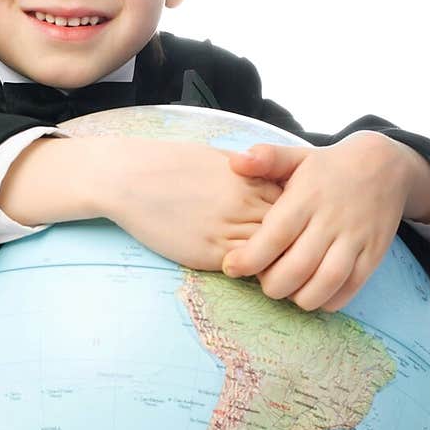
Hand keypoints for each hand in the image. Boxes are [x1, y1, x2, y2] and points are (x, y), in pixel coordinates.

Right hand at [99, 138, 283, 270]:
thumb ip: (250, 175)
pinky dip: (255, 270)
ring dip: (278, 261)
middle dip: (295, 242)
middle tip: (297, 253)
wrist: (131, 178)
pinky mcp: (209, 253)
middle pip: (290, 232)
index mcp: (250, 179)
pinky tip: (253, 269)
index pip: (294, 204)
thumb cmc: (172, 163)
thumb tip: (270, 187)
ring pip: (272, 254)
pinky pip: (246, 268)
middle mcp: (244, 204)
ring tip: (280, 267)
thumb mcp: (220, 159)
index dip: (298, 217)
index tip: (298, 226)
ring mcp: (227, 230)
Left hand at [220, 135, 412, 312]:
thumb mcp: (297, 155)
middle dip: (273, 285)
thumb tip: (235, 163)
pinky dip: (330, 300)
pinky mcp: (374, 253)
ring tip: (289, 292)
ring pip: (327, 282)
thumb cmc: (329, 167)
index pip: (274, 236)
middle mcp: (332, 219)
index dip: (249, 259)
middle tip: (264, 282)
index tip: (232, 266)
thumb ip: (266, 159)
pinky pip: (352, 287)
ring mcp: (356, 238)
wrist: (385, 165)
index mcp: (307, 197)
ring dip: (302, 297)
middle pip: (297, 267)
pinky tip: (315, 295)